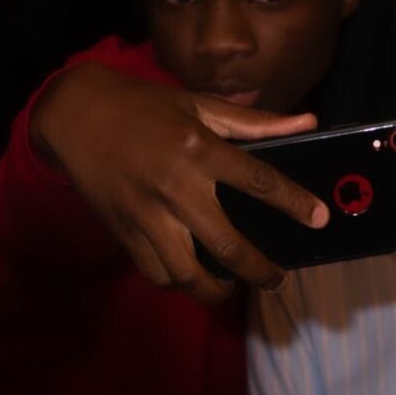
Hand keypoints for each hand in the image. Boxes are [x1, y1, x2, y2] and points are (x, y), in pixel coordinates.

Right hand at [31, 65, 327, 303]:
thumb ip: (255, 122)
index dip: (293, 202)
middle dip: (260, 271)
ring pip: (188, 273)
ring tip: (235, 286)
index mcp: (197, 149)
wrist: (75, 116)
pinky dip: (179, 282)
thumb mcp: (198, 105)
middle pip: (227, 245)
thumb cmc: (143, 107)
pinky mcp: (124, 232)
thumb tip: (308, 123)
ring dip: (217, 289)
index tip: (320, 220)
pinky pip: (157, 273)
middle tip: (277, 279)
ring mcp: (147, 215)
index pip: (257, 180)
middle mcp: (174, 187)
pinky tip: (194, 277)